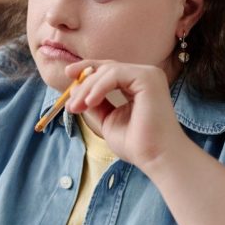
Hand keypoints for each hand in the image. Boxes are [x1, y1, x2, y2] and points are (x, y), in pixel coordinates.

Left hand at [63, 60, 187, 171]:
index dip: (88, 70)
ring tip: (78, 107)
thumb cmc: (137, 144)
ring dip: (88, 88)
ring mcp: (149, 74)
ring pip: (108, 70)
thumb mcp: (108, 120)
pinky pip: (115, 74)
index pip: (110, 70)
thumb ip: (95, 104)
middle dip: (83, 81)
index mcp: (138, 84)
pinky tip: (90, 102)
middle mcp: (146, 75)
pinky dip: (99, 87)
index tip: (68, 76)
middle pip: (107, 67)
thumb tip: (75, 92)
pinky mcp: (148, 78)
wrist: (156, 158)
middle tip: (70, 102)